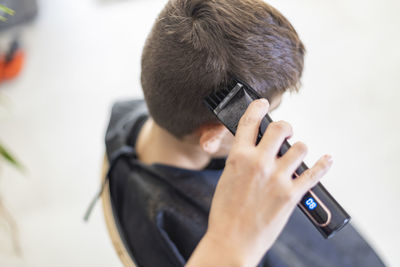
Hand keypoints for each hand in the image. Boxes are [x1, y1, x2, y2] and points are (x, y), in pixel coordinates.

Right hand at [187, 99, 331, 266]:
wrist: (231, 240)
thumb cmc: (225, 212)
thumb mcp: (227, 179)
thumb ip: (243, 161)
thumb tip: (259, 149)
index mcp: (237, 157)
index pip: (249, 121)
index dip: (257, 107)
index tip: (262, 103)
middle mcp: (258, 162)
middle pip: (280, 128)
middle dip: (284, 127)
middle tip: (285, 132)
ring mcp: (277, 178)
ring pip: (300, 148)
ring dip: (299, 150)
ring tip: (295, 156)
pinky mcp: (292, 195)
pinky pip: (315, 173)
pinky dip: (324, 164)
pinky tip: (328, 159)